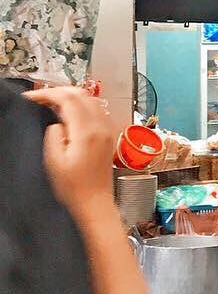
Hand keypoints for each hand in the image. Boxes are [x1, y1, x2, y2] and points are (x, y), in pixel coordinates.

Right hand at [27, 87, 114, 219]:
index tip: (30, 96)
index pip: (68, 99)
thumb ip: (54, 135)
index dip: (48, 93)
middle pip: (82, 94)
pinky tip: (70, 113)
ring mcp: (108, 129)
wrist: (94, 202)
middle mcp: (101, 126)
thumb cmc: (72, 187)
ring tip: (51, 103)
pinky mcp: (110, 135)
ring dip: (72, 96)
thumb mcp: (54, 161)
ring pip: (92, 99)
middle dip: (59, 92)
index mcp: (87, 131)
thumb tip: (57, 121)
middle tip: (40, 98)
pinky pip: (98, 109)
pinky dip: (83, 104)